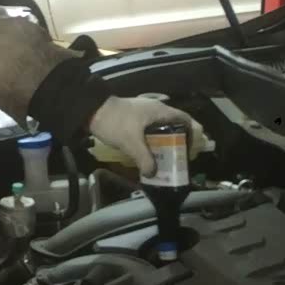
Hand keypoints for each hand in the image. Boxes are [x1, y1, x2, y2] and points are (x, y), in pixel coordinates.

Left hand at [89, 94, 204, 176]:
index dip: (193, 133)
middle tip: (180, 159)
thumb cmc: (115, 122)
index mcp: (160, 111)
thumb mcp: (131, 142)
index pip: (186, 119)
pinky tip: (149, 154)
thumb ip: (144, 159)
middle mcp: (156, 110)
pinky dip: (154, 142)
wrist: (91, 109)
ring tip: (166, 160)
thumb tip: (153, 174)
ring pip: (163, 129)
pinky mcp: (136, 119)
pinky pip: (151, 131)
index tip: (191, 149)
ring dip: (166, 143)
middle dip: (179, 142)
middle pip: (176, 125)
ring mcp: (145, 114)